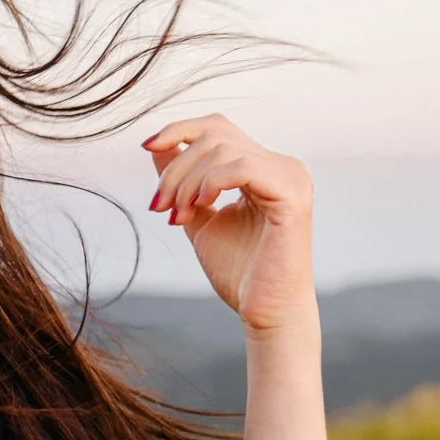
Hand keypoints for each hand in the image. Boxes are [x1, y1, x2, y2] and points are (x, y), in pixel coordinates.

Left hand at [142, 114, 317, 333]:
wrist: (264, 312)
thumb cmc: (238, 270)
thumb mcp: (198, 215)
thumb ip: (182, 181)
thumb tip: (156, 145)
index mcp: (264, 167)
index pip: (217, 127)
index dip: (179, 129)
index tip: (146, 146)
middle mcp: (282, 166)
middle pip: (215, 136)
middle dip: (176, 168)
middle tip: (161, 207)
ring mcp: (291, 177)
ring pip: (223, 149)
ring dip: (187, 181)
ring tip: (178, 216)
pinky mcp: (293, 194)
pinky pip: (243, 167)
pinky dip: (211, 182)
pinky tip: (199, 206)